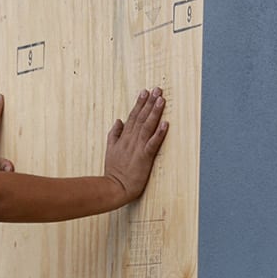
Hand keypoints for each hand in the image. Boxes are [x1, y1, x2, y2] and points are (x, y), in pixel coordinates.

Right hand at [103, 87, 168, 204]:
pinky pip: (153, 143)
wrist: (114, 187)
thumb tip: (118, 120)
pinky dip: (159, 133)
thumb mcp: (110, 149)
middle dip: (149, 102)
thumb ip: (114, 134)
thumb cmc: (114, 171)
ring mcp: (137, 148)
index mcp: (124, 138)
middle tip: (157, 89)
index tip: (145, 91)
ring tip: (161, 100)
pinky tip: (165, 124)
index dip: (139, 103)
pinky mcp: (144, 157)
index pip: (132, 117)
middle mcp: (131, 140)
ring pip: (147, 126)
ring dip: (154, 112)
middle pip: (141, 118)